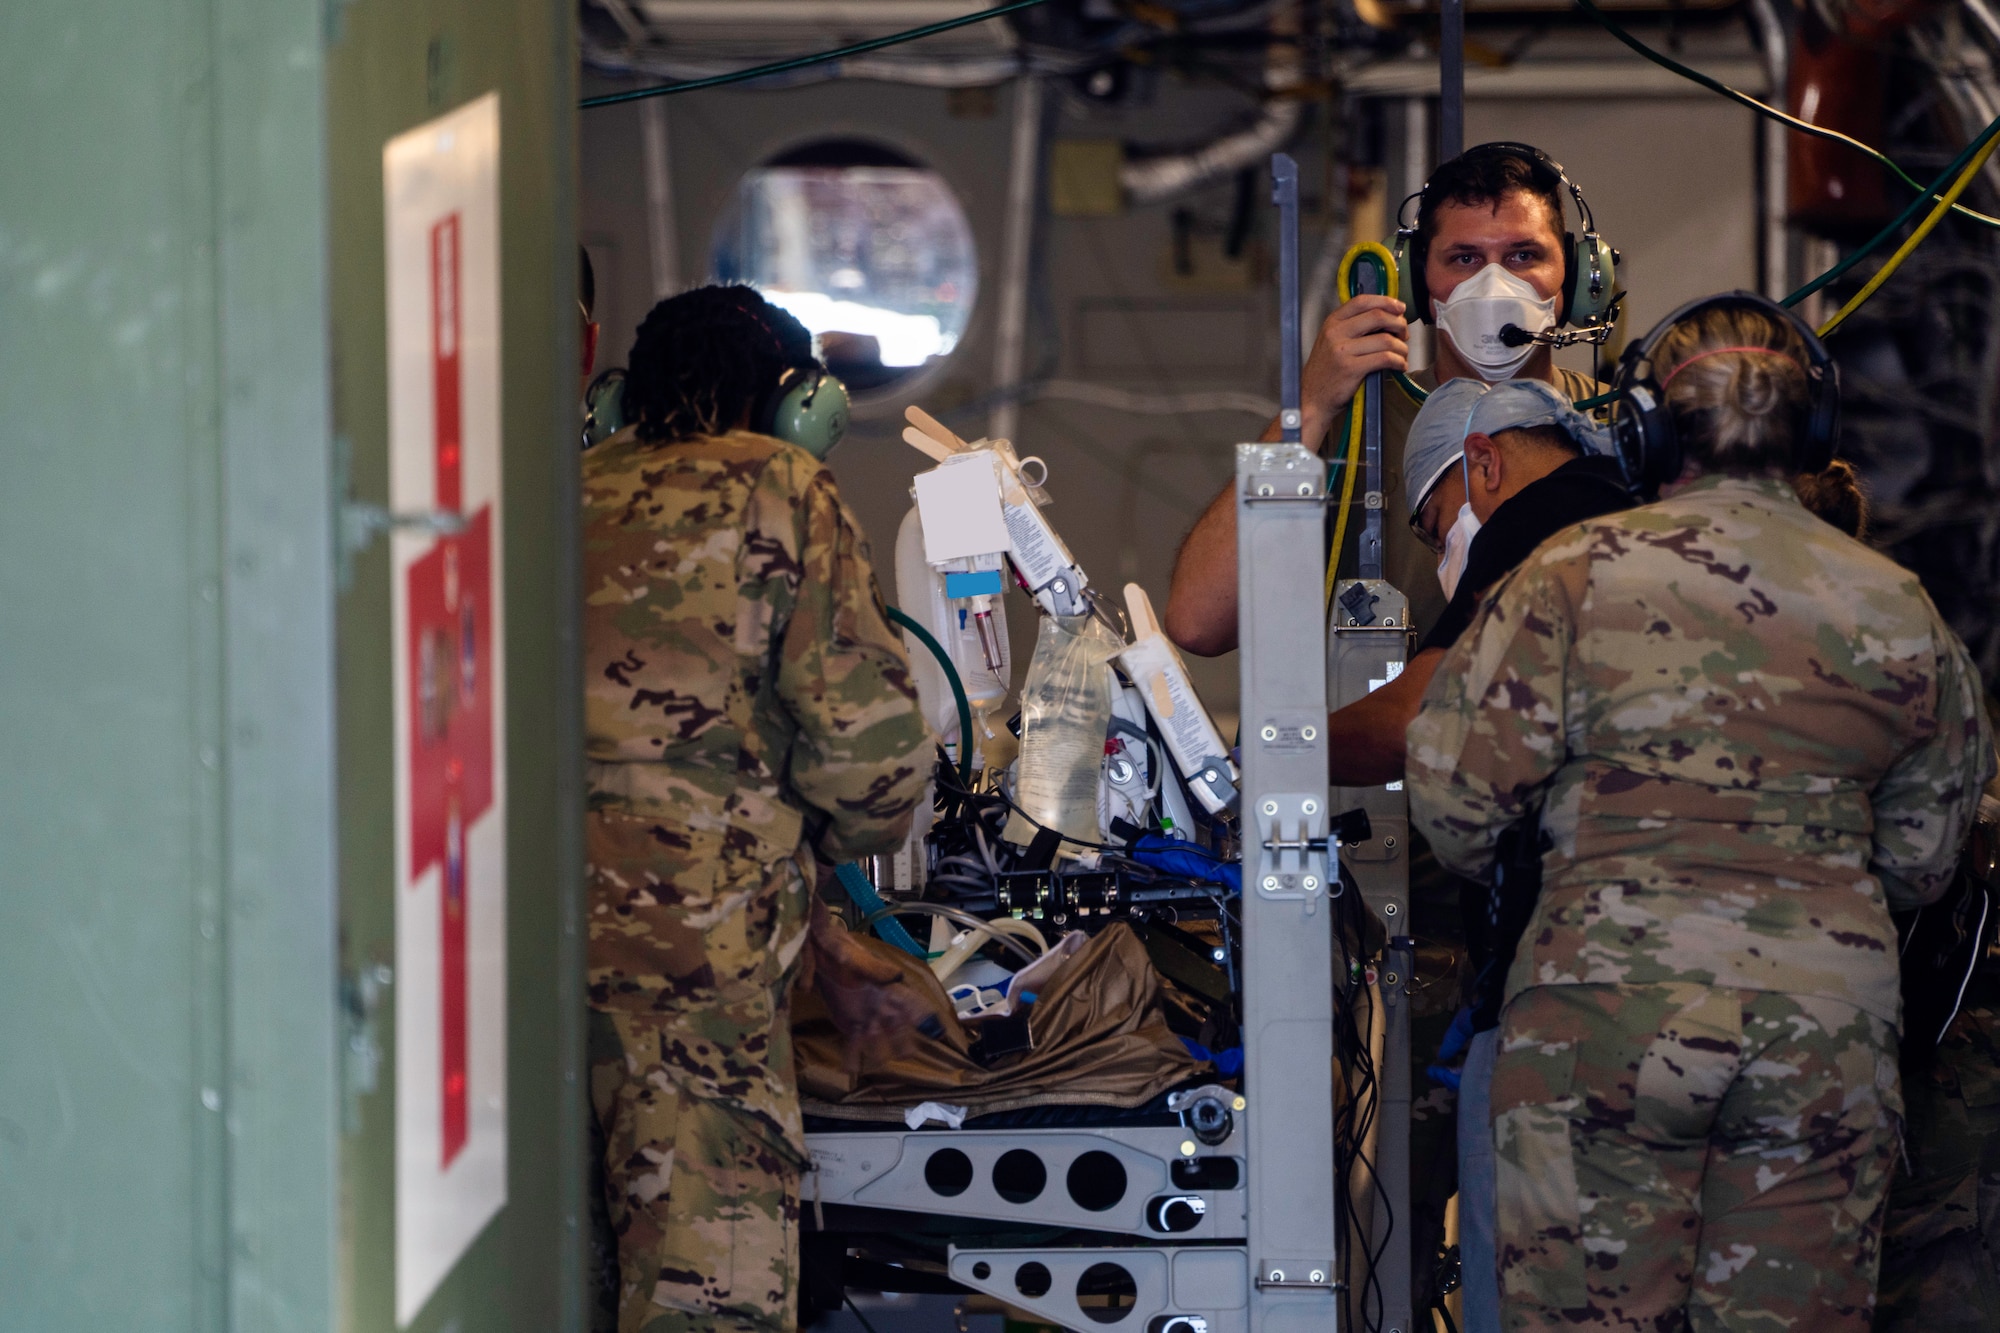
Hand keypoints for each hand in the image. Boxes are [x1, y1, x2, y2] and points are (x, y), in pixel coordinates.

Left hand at [805, 897, 932, 1075]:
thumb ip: (875, 969)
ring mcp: (868, 1018)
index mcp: (890, 989)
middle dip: (904, 1043)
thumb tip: (895, 976)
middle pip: (901, 1031)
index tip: (936, 1032)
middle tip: (905, 1053)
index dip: (927, 1019)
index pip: (915, 1005)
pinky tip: (851, 1068)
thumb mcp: (857, 957)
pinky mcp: (850, 1026)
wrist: (820, 954)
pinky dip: (853, 1059)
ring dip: (880, 1053)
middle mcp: (884, 1007)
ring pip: (881, 1043)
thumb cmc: (843, 950)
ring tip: (876, 1061)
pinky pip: (855, 1046)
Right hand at [1301, 294, 1408, 447]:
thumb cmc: (1327, 372)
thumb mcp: (1331, 341)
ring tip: (1402, 355)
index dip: (1386, 302)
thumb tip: (1387, 317)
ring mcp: (1343, 351)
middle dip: (1399, 324)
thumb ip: (1353, 327)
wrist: (1312, 399)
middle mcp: (1336, 333)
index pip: (1362, 301)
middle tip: (1404, 335)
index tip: (1400, 309)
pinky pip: (1385, 358)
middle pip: (1378, 316)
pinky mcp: (1351, 369)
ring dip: (1402, 348)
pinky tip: (1400, 366)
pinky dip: (1399, 362)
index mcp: (1332, 322)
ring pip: (1385, 340)